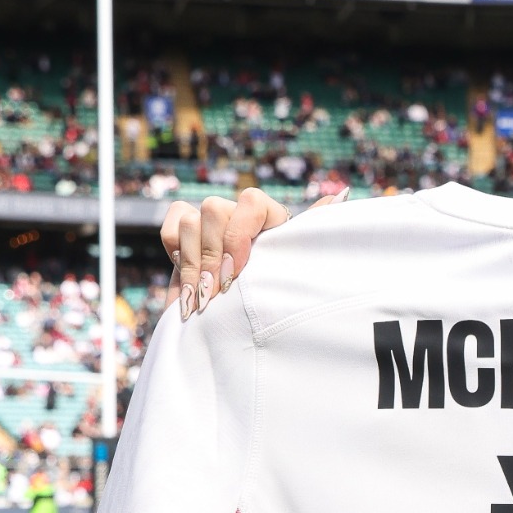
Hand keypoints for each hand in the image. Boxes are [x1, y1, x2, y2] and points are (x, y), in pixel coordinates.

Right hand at [159, 187, 343, 314]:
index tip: (235, 274)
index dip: (239, 235)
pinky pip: (171, 229)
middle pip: (214, 208)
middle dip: (212, 256)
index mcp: (270, 216)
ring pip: (190, 221)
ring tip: (202, 300)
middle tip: (216, 293)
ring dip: (192, 263)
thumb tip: (341, 194)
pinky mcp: (185, 235)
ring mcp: (210, 224)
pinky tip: (189, 289)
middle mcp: (238, 214)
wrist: (249, 318)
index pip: (251, 201)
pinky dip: (175, 257)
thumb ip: (314, 232)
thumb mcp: (300, 265)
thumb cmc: (280, 291)